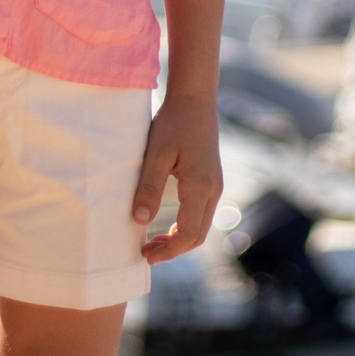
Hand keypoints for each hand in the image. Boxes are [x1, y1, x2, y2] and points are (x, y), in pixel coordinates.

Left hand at [132, 96, 222, 263]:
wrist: (194, 99)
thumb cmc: (173, 122)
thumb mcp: (156, 153)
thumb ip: (148, 187)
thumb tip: (139, 220)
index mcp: (201, 187)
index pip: (188, 234)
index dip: (168, 251)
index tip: (146, 256)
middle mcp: (213, 190)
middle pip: (197, 235)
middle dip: (173, 250)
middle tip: (146, 254)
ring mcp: (215, 186)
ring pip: (201, 226)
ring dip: (179, 239)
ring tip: (152, 243)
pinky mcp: (211, 180)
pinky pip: (201, 214)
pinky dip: (185, 226)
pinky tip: (166, 225)